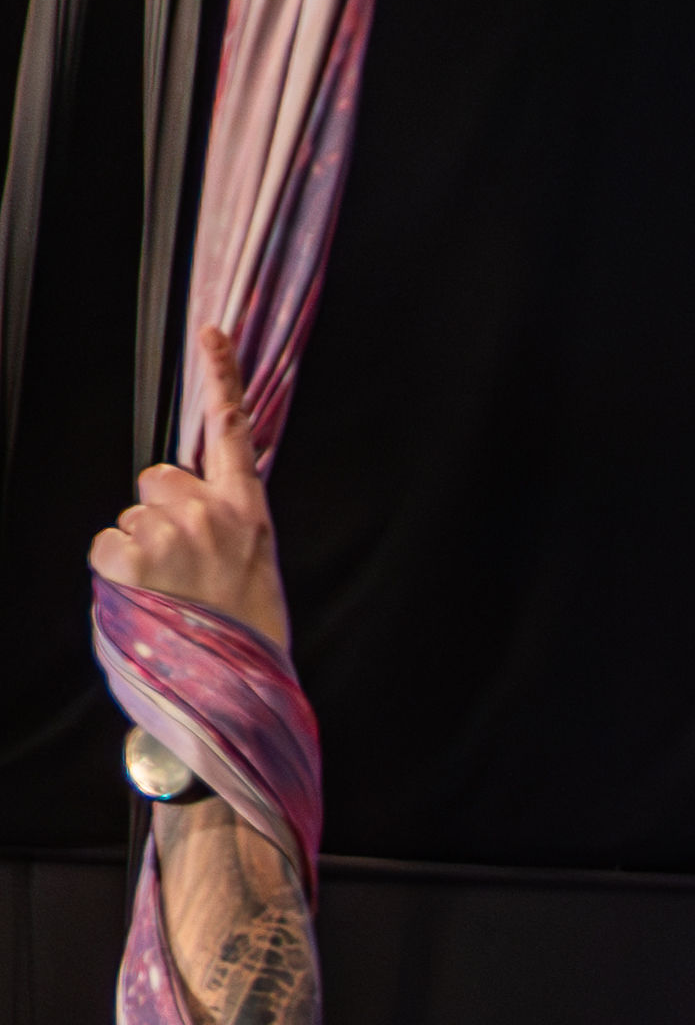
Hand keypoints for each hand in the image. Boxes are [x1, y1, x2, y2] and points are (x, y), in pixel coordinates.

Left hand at [91, 323, 285, 654]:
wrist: (235, 693)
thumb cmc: (247, 637)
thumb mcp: (256, 573)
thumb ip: (226, 529)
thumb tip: (186, 509)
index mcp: (248, 516)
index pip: (233, 433)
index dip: (221, 378)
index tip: (211, 331)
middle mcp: (208, 514)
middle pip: (159, 478)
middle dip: (160, 513)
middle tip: (182, 568)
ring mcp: (167, 533)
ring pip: (131, 517)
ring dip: (140, 551)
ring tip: (170, 596)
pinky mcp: (129, 556)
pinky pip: (107, 543)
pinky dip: (118, 572)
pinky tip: (148, 600)